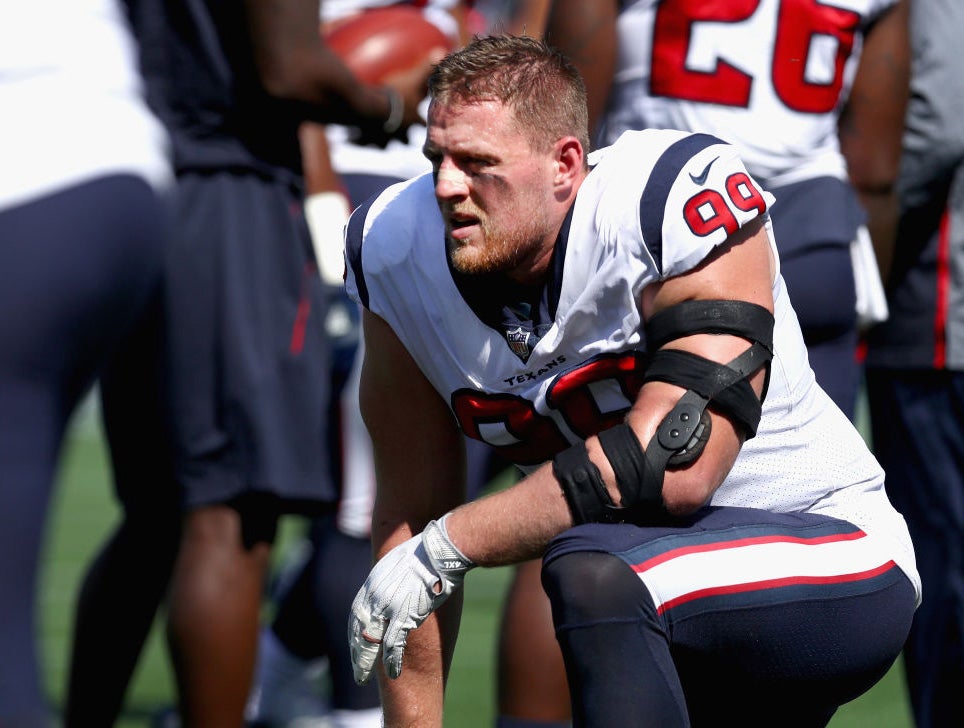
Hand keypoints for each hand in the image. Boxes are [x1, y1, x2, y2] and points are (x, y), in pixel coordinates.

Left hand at [349, 515, 473, 683]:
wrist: (437, 550)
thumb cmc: (424, 552)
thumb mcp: (397, 561)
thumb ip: (390, 577)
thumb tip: (392, 584)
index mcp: (372, 584)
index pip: (356, 614)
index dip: (355, 634)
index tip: (355, 647)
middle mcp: (374, 596)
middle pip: (358, 630)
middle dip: (356, 654)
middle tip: (357, 672)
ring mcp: (387, 607)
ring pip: (370, 641)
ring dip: (365, 662)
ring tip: (363, 678)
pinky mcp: (404, 615)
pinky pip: (393, 644)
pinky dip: (391, 661)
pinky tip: (392, 672)